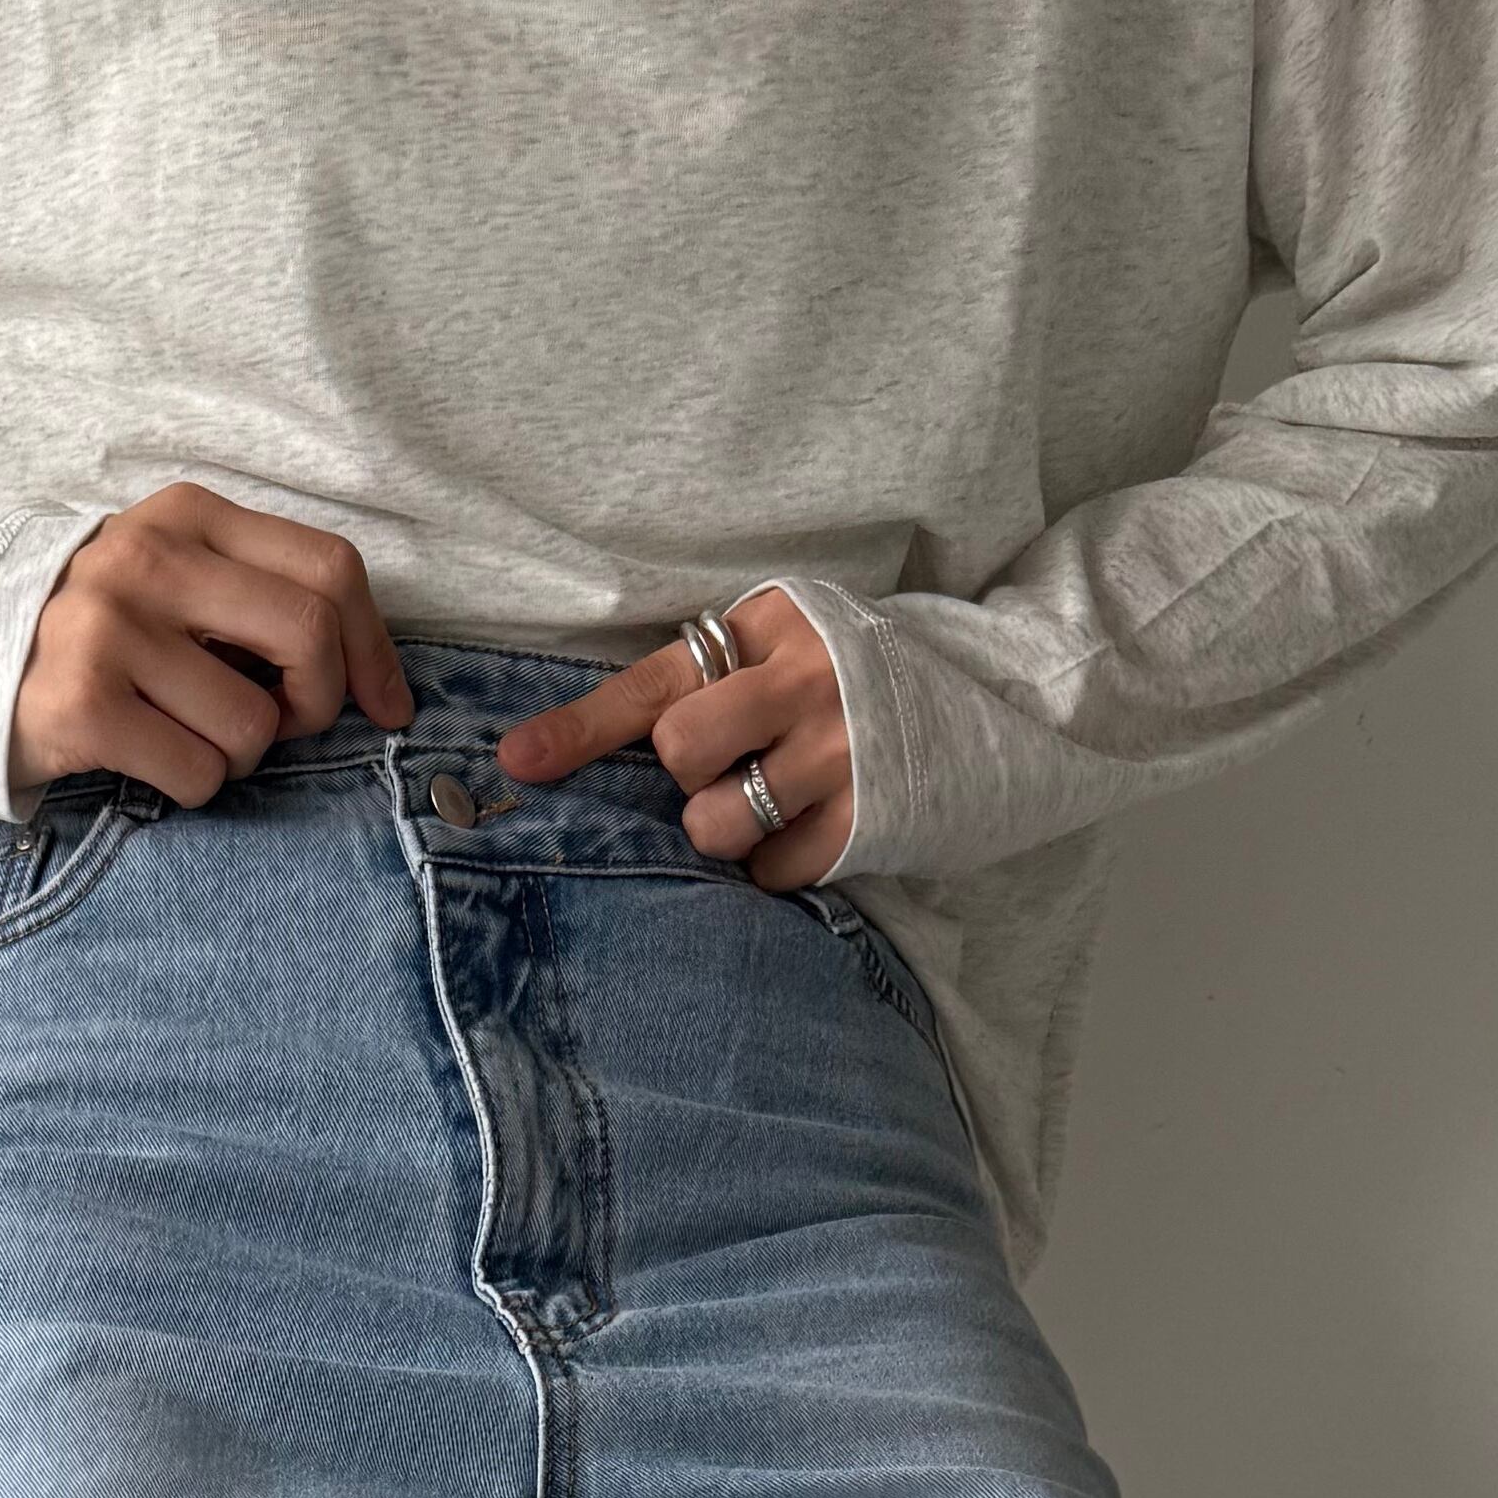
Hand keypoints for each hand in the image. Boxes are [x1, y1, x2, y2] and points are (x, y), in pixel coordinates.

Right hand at [8, 484, 417, 805]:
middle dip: (316, 705)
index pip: (330, 568)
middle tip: (280, 728)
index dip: (373, 648)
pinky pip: (199, 774)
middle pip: (309, 636)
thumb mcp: (174, 578)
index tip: (384, 705)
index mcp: (189, 514)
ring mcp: (110, 629)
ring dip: (240, 757)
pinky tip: (148, 759)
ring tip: (187, 735)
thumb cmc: (99, 634)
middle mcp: (149, 557)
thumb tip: (374, 680)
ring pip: (253, 725)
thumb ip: (260, 597)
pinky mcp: (82, 705)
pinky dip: (193, 787)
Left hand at [492, 587, 850, 887]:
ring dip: (723, 830)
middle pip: (680, 751)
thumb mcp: (778, 648)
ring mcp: (842, 750)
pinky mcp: (868, 817)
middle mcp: (806, 680)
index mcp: (770, 627)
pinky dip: (774, 863)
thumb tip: (555, 747)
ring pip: (717, 823)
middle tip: (727, 768)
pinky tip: (807, 826)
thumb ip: (697, 680)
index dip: (582, 728)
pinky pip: (773, 870)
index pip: (657, 683)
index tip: (517, 760)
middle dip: (685, 777)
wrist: (980, 711)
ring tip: (767, 801)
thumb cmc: (845, 683)